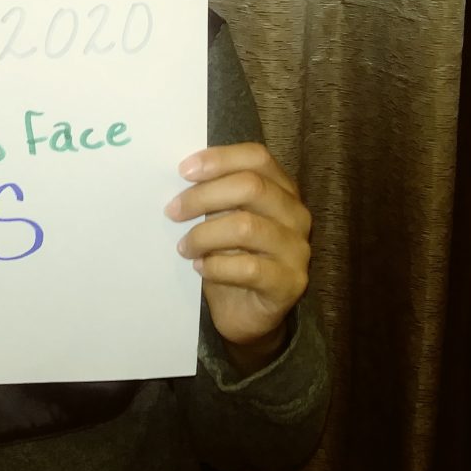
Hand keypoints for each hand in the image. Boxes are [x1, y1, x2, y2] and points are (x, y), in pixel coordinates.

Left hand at [166, 143, 311, 371]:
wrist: (245, 312)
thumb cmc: (230, 257)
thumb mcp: (221, 219)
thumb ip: (213, 196)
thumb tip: (181, 176)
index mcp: (282, 189)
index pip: (257, 157)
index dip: (220, 158)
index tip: (183, 171)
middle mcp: (296, 215)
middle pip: (251, 186)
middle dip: (204, 196)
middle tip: (172, 211)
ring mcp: (297, 249)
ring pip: (247, 227)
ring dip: (205, 235)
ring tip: (184, 247)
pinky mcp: (290, 283)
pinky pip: (249, 268)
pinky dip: (216, 266)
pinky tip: (200, 268)